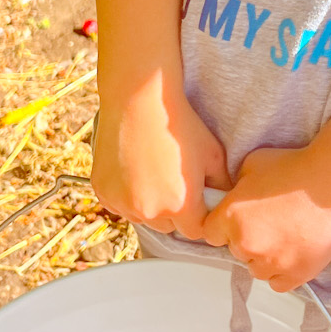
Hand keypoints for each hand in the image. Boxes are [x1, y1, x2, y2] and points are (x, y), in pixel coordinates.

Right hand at [90, 0, 228, 240]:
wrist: (139, 100)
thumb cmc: (178, 123)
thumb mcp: (213, 154)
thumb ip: (222, 185)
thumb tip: (226, 200)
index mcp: (181, 207)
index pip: (196, 231)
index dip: (199, 216)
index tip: (198, 202)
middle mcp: (151, 212)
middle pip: (169, 226)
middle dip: (174, 210)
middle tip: (175, 181)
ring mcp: (124, 204)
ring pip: (143, 216)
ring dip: (150, 203)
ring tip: (154, 171)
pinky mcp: (103, 193)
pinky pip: (121, 204)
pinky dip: (128, 193)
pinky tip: (135, 168)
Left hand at [199, 109, 330, 290]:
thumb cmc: (297, 168)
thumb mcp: (253, 164)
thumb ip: (237, 186)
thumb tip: (234, 194)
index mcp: (231, 216)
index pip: (211, 233)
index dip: (224, 226)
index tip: (238, 220)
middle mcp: (247, 243)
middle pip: (236, 250)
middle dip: (248, 238)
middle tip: (270, 221)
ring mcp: (272, 262)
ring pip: (256, 269)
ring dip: (265, 256)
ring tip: (285, 235)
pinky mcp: (296, 274)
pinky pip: (278, 283)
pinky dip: (283, 272)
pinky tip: (292, 253)